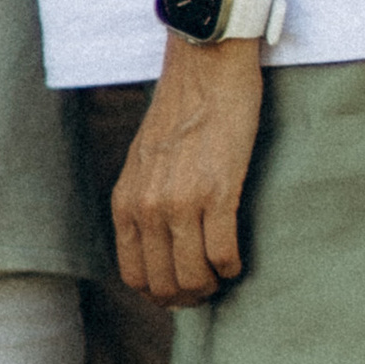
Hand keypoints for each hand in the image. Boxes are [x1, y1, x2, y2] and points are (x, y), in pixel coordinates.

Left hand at [112, 37, 262, 305]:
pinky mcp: (218, 192)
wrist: (205, 66)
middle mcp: (148, 207)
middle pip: (164, 283)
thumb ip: (144, 199)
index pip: (133, 274)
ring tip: (222, 276)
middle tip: (205, 290)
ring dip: (211, 285)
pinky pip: (223, 252)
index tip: (178, 290)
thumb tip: (158, 242)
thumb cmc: (181, 109)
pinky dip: (232, 266)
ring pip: (194, 275)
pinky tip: (238, 260)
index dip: (158, 292)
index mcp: (127, 201)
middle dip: (187, 297)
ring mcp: (181, 201)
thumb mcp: (144, 160)